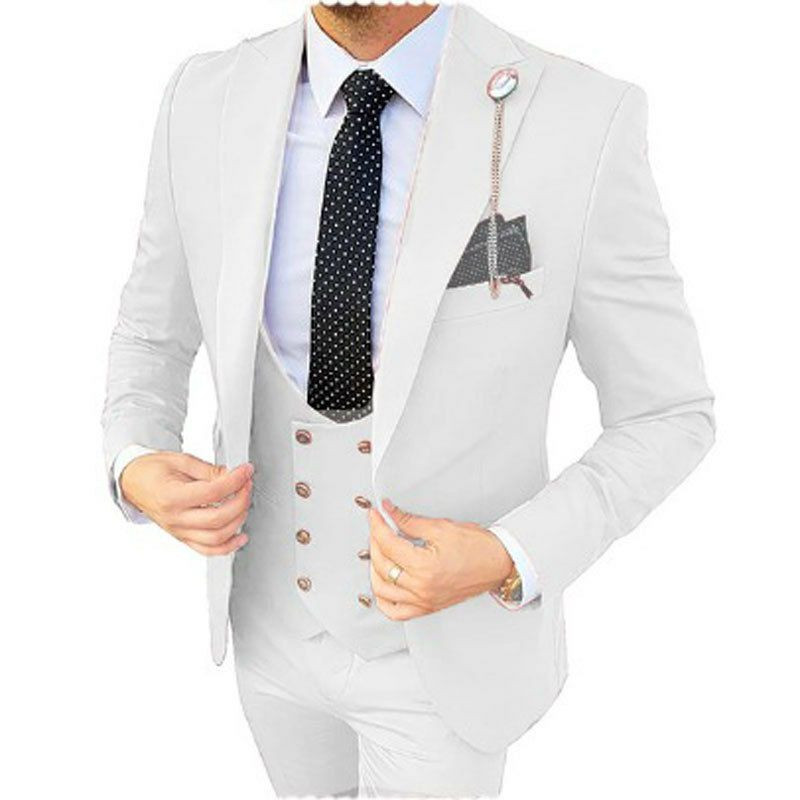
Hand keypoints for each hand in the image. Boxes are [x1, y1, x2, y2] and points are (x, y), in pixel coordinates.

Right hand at [120, 452, 252, 555]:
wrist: (133, 482)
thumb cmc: (152, 470)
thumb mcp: (180, 460)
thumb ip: (208, 470)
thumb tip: (232, 476)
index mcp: (171, 497)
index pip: (212, 492)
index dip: (235, 481)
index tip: (246, 471)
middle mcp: (174, 518)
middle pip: (217, 518)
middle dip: (240, 501)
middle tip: (247, 485)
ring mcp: (178, 531)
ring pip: (216, 538)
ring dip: (237, 521)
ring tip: (244, 503)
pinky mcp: (182, 537)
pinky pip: (207, 549)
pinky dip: (227, 546)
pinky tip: (240, 536)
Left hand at [368, 498, 513, 620]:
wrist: (499, 563)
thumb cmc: (478, 547)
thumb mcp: (441, 527)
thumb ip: (410, 521)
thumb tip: (390, 513)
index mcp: (424, 567)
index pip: (388, 544)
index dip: (378, 525)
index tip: (376, 514)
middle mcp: (421, 588)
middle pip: (383, 565)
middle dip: (375, 541)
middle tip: (378, 526)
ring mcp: (423, 601)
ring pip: (382, 589)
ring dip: (375, 568)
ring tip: (379, 550)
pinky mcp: (427, 607)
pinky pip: (395, 611)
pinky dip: (383, 599)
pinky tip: (383, 582)